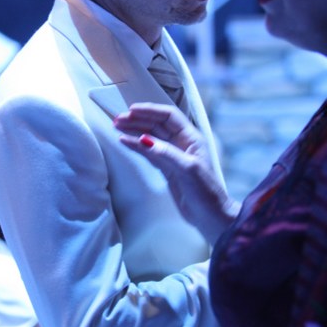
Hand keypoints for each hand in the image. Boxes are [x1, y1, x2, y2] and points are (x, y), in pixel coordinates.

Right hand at [114, 103, 238, 244]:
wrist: (210, 216)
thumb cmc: (206, 192)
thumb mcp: (188, 169)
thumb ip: (166, 153)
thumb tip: (143, 140)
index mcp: (191, 138)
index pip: (168, 116)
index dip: (150, 111)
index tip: (132, 110)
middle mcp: (182, 143)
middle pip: (157, 124)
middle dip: (138, 120)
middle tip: (118, 119)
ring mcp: (173, 155)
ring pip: (150, 137)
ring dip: (134, 131)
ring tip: (117, 127)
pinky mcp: (166, 168)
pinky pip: (148, 152)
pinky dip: (136, 146)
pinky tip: (125, 142)